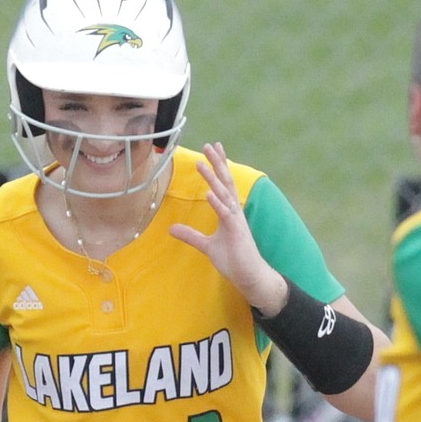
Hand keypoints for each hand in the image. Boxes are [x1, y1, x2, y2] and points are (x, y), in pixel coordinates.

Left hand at [169, 142, 285, 311]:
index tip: (212, 150)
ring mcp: (236, 221)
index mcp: (229, 212)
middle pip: (225, 182)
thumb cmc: (233, 260)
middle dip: (217, 163)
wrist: (249, 276)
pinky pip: (226, 214)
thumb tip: (171, 229)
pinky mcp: (237, 232)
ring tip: (202, 163)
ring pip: (224, 194)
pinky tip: (209, 192)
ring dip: (213, 178)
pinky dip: (218, 203)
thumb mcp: (207, 246)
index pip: (223, 184)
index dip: (218, 166)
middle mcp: (234, 212)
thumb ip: (191, 236)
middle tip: (208, 145)